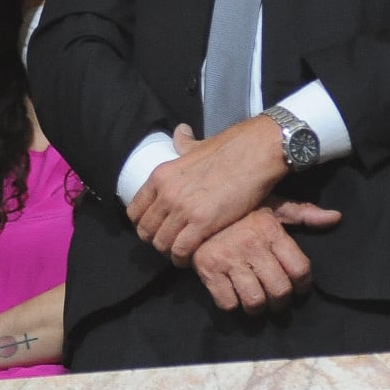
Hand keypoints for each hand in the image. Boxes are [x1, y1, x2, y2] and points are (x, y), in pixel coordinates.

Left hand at [128, 117, 288, 262]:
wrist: (255, 152)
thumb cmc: (229, 148)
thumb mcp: (197, 145)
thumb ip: (183, 143)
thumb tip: (179, 131)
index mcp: (161, 175)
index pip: (134, 211)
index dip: (143, 224)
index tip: (155, 229)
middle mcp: (166, 193)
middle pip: (146, 231)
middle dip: (156, 241)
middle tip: (170, 244)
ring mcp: (183, 208)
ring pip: (162, 243)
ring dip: (170, 252)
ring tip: (182, 253)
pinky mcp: (202, 222)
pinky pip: (181, 249)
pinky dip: (184, 258)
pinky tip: (192, 257)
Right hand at [191, 199, 341, 311]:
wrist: (195, 208)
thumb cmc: (239, 210)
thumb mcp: (271, 205)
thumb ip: (302, 214)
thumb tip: (336, 218)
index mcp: (270, 229)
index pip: (300, 269)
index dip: (303, 285)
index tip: (298, 287)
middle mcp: (251, 245)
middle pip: (280, 291)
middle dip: (281, 302)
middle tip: (278, 300)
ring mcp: (228, 259)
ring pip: (255, 301)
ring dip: (259, 308)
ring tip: (258, 301)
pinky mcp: (208, 271)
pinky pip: (228, 303)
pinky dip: (234, 305)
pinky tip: (235, 295)